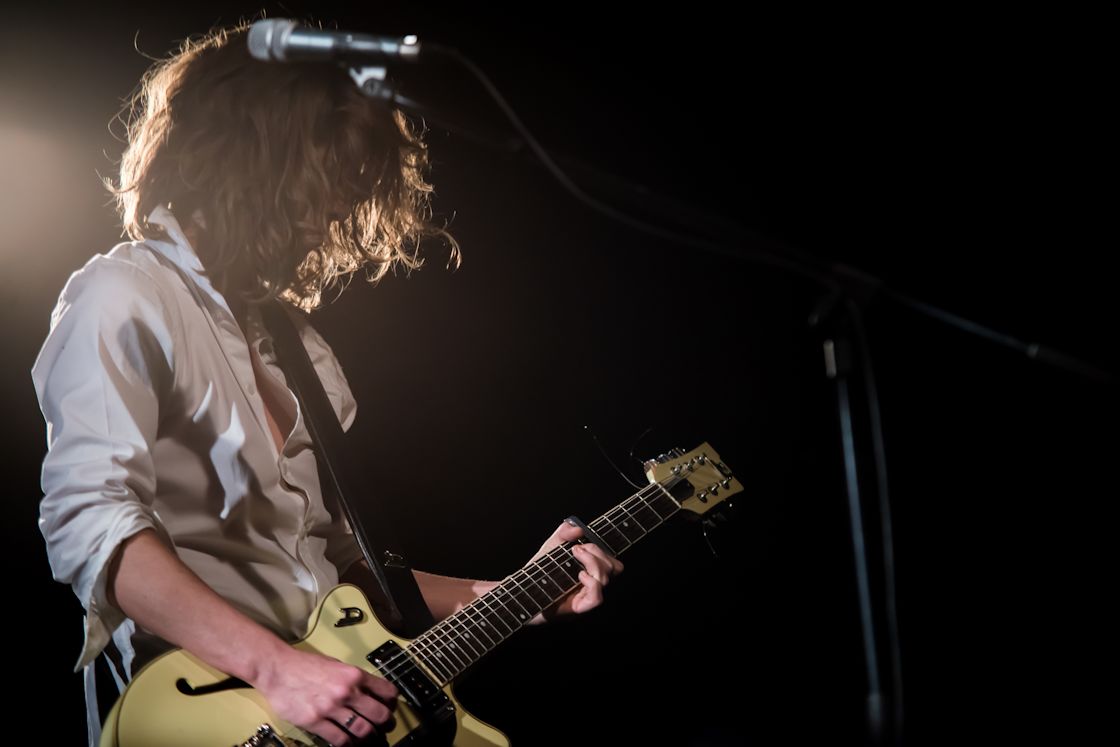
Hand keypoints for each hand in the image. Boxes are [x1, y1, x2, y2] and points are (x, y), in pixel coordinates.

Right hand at [253, 645, 397, 745]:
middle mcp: (346, 691)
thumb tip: (368, 691)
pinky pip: (339, 739)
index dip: (392, 702)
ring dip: (369, 736)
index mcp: (353, 675)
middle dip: (386, 723)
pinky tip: (349, 742)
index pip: (386, 691)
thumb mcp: (336, 665)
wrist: (278, 669)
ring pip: (362, 730)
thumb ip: (352, 679)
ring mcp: (331, 708)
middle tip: (386, 726)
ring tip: (369, 736)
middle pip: (379, 714)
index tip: (392, 706)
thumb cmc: (304, 665)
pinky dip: (347, 743)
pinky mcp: (315, 721)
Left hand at [530, 521, 624, 619]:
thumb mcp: (551, 547)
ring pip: (606, 580)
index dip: (604, 550)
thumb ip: (564, 533)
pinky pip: (596, 599)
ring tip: (576, 555)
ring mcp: (586, 597)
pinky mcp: (578, 609)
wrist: (522, 591)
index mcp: (590, 571)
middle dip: (597, 553)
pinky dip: (592, 584)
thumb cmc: (539, 572)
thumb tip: (578, 528)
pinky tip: (580, 575)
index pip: (612, 562)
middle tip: (577, 549)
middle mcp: (592, 584)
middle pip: (613, 568)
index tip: (584, 542)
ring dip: (593, 563)